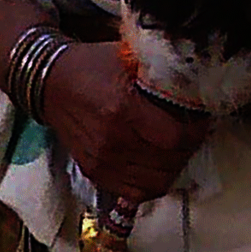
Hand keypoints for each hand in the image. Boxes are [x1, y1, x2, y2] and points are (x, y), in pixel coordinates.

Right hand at [40, 39, 208, 208]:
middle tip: (191, 134)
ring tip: (176, 150)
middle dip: (188, 149)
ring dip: (172, 167)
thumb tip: (197, 86)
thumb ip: (160, 74)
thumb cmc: (92, 66)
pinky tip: (156, 165)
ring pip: (156, 182)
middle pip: (168, 163)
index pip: (175, 138)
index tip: (200, 120)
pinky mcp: (94, 173)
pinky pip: (135, 193)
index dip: (195, 133)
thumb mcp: (128, 58)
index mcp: (123, 108)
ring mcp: (101, 161)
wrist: (50, 84)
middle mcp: (112, 141)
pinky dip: (152, 182)